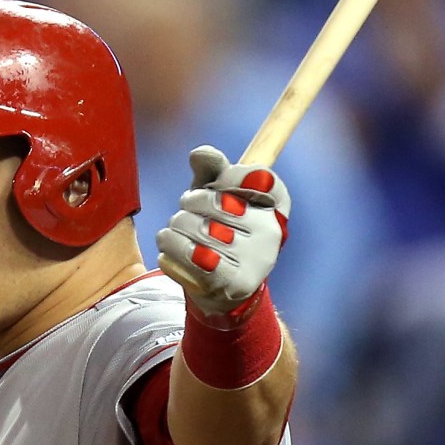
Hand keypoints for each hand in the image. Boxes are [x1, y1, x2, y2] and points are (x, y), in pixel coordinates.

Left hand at [156, 146, 287, 324]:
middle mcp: (271, 232)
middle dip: (188, 204)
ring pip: (191, 227)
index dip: (228, 176)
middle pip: (211, 201)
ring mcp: (254, 259)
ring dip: (174, 228)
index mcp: (275, 206)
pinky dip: (169, 248)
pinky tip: (173, 250)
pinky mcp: (233, 283)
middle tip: (190, 215)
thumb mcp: (215, 195)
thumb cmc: (217, 231)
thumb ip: (211, 170)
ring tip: (180, 235)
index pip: (257, 175)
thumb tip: (200, 154)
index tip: (217, 184)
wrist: (222, 290)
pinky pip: (185, 253)